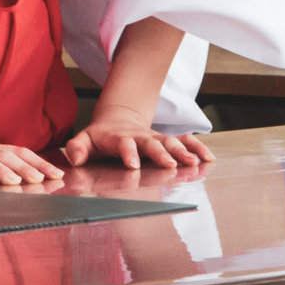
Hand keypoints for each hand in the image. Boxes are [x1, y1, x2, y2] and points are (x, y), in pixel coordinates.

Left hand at [63, 105, 213, 169]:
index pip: (123, 144)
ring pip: (171, 143)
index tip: (132, 165)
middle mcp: (140, 137)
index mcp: (119, 138)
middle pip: (151, 143)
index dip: (127, 153)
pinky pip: (185, 142)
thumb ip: (77, 148)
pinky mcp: (167, 141)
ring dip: (182, 152)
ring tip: (194, 163)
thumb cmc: (100, 137)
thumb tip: (75, 158)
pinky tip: (209, 158)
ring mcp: (155, 139)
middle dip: (160, 153)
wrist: (118, 120)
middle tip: (169, 164)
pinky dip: (197, 148)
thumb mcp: (84, 140)